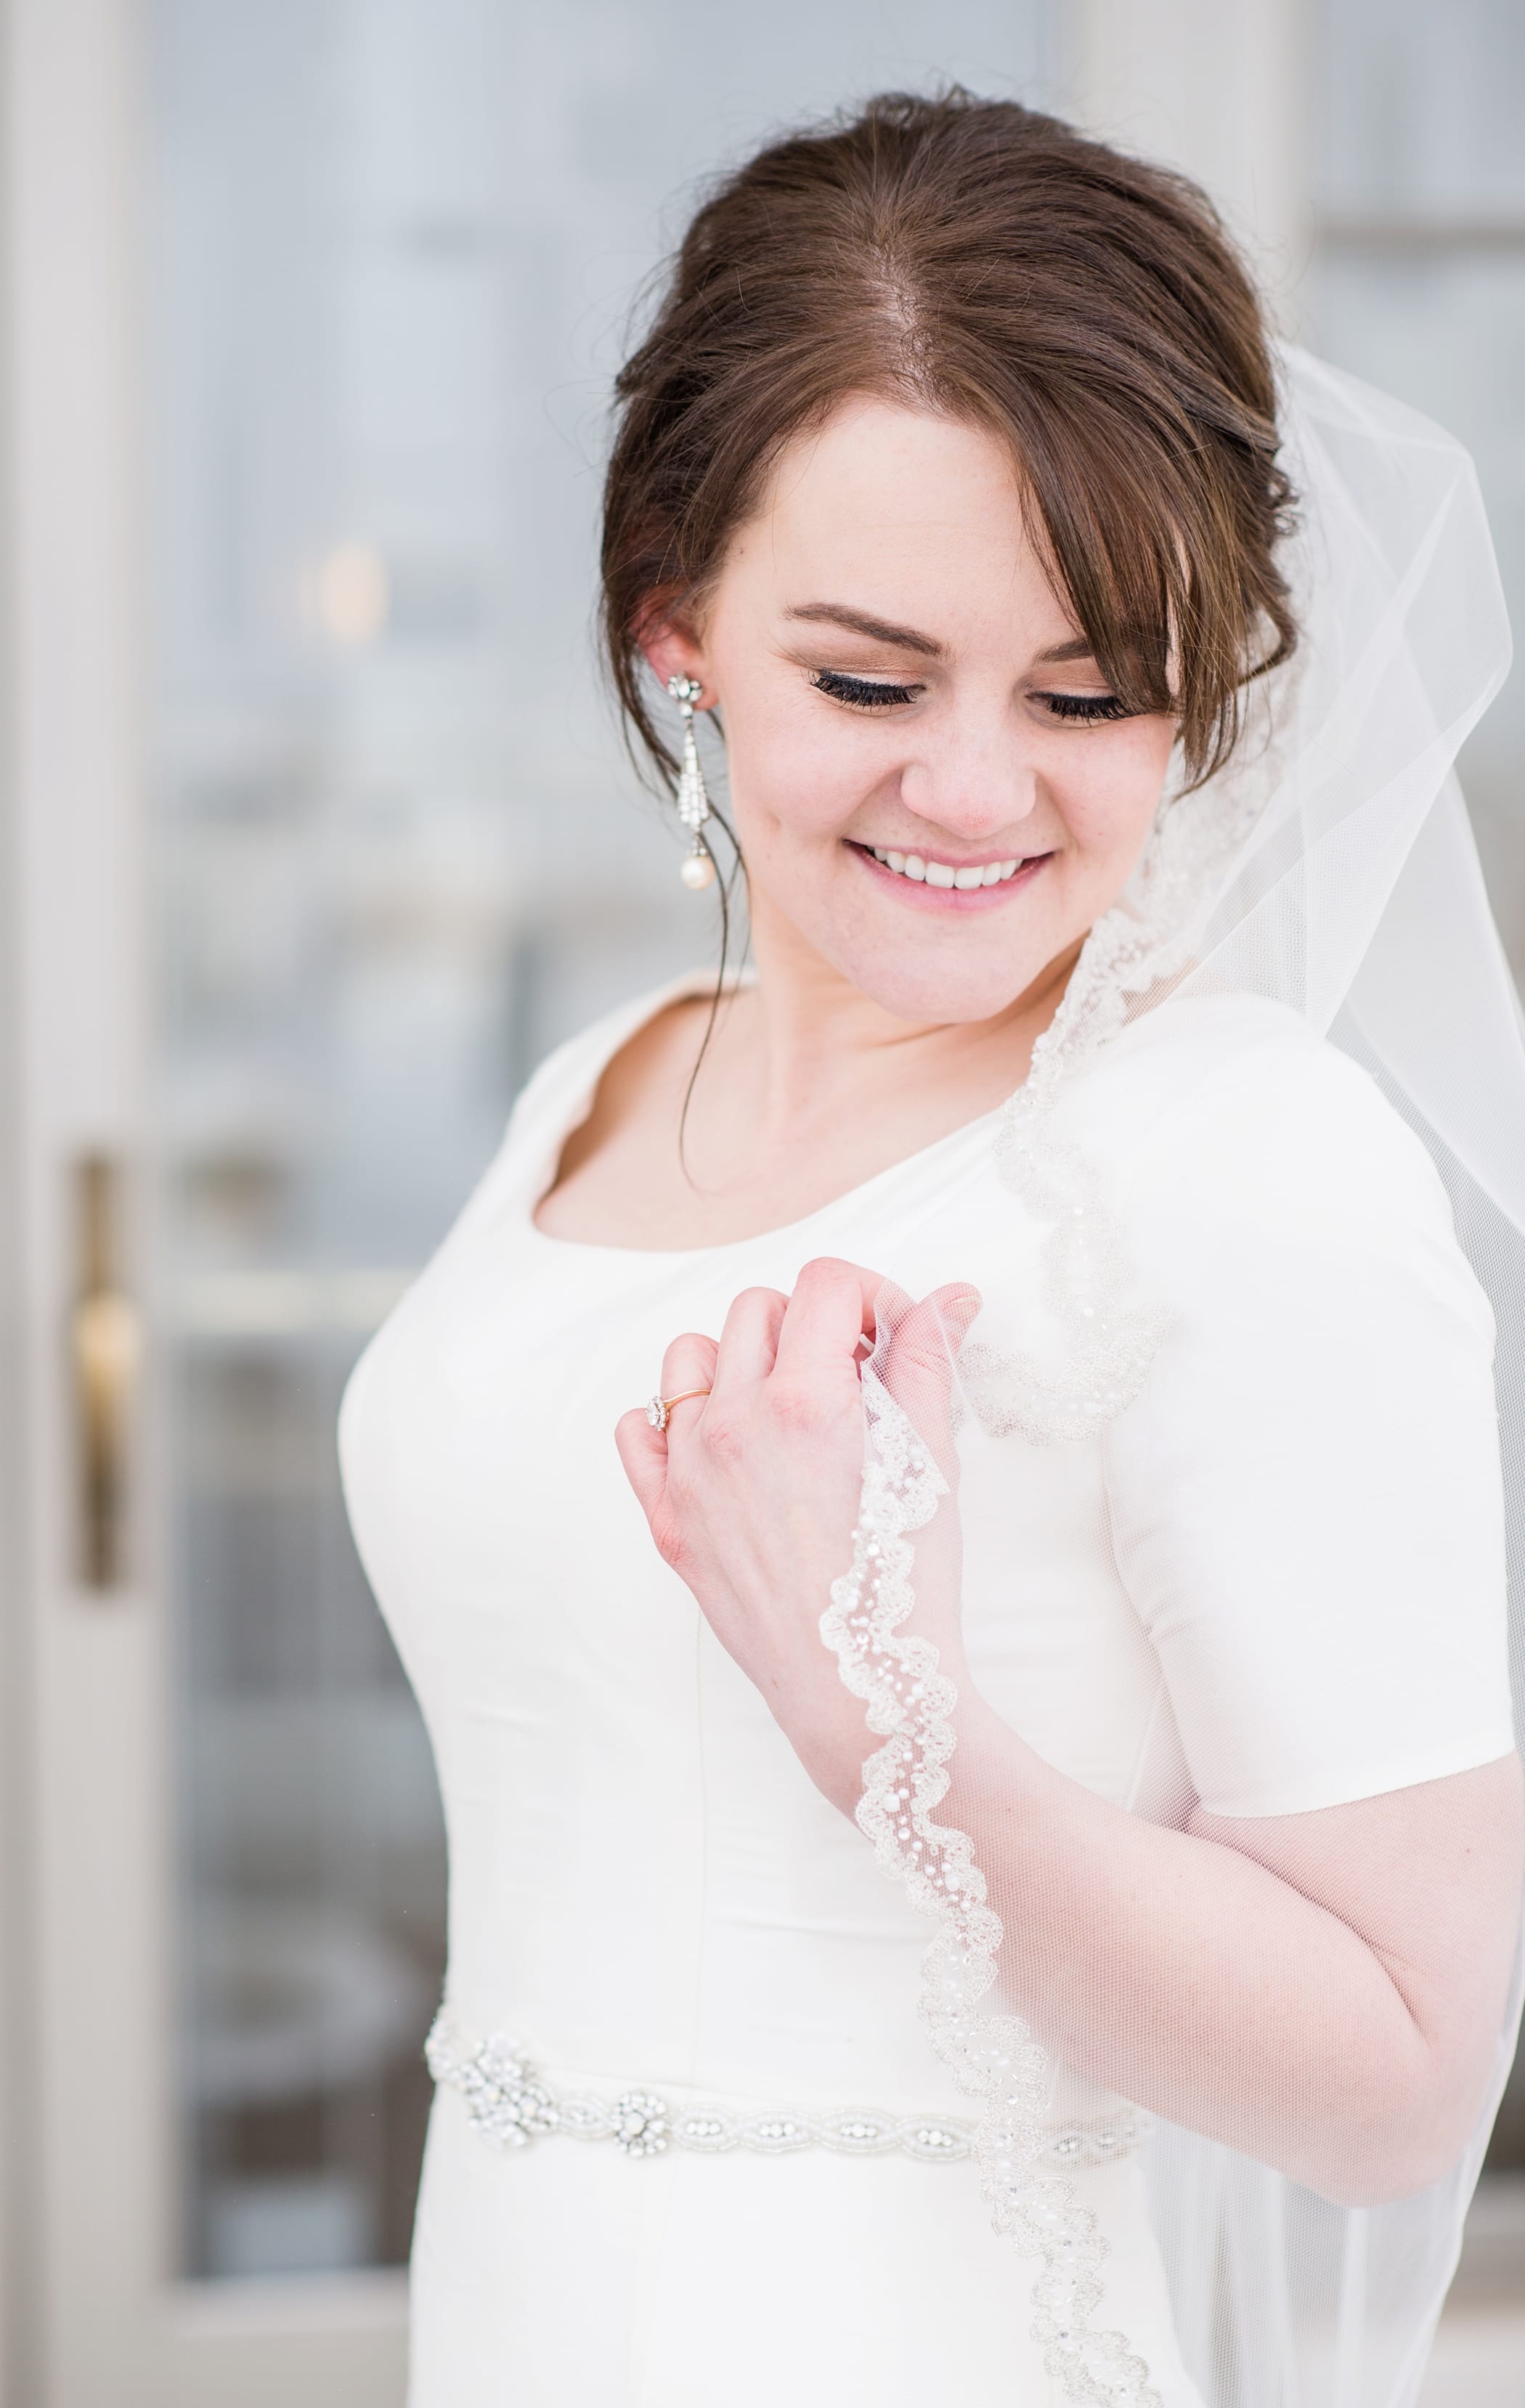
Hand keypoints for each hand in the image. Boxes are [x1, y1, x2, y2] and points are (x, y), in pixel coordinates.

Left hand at [616, 1257, 980, 1812]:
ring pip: (689, 1355)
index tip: (891, 1340)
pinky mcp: (667, 1518)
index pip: (824, 1284)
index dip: (871, 1296)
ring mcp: (690, 1471)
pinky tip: (723, 1442)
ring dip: (738, 1359)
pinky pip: (639, 1430)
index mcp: (806, 1401)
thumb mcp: (931, 1463)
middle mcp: (734, 1424)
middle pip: (758, 1309)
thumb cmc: (906, 1584)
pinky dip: (672, 1420)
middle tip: (852, 1380)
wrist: (859, 1689)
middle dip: (810, 1326)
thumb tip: (948, 1296)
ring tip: (787, 1406)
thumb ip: (927, 1364)